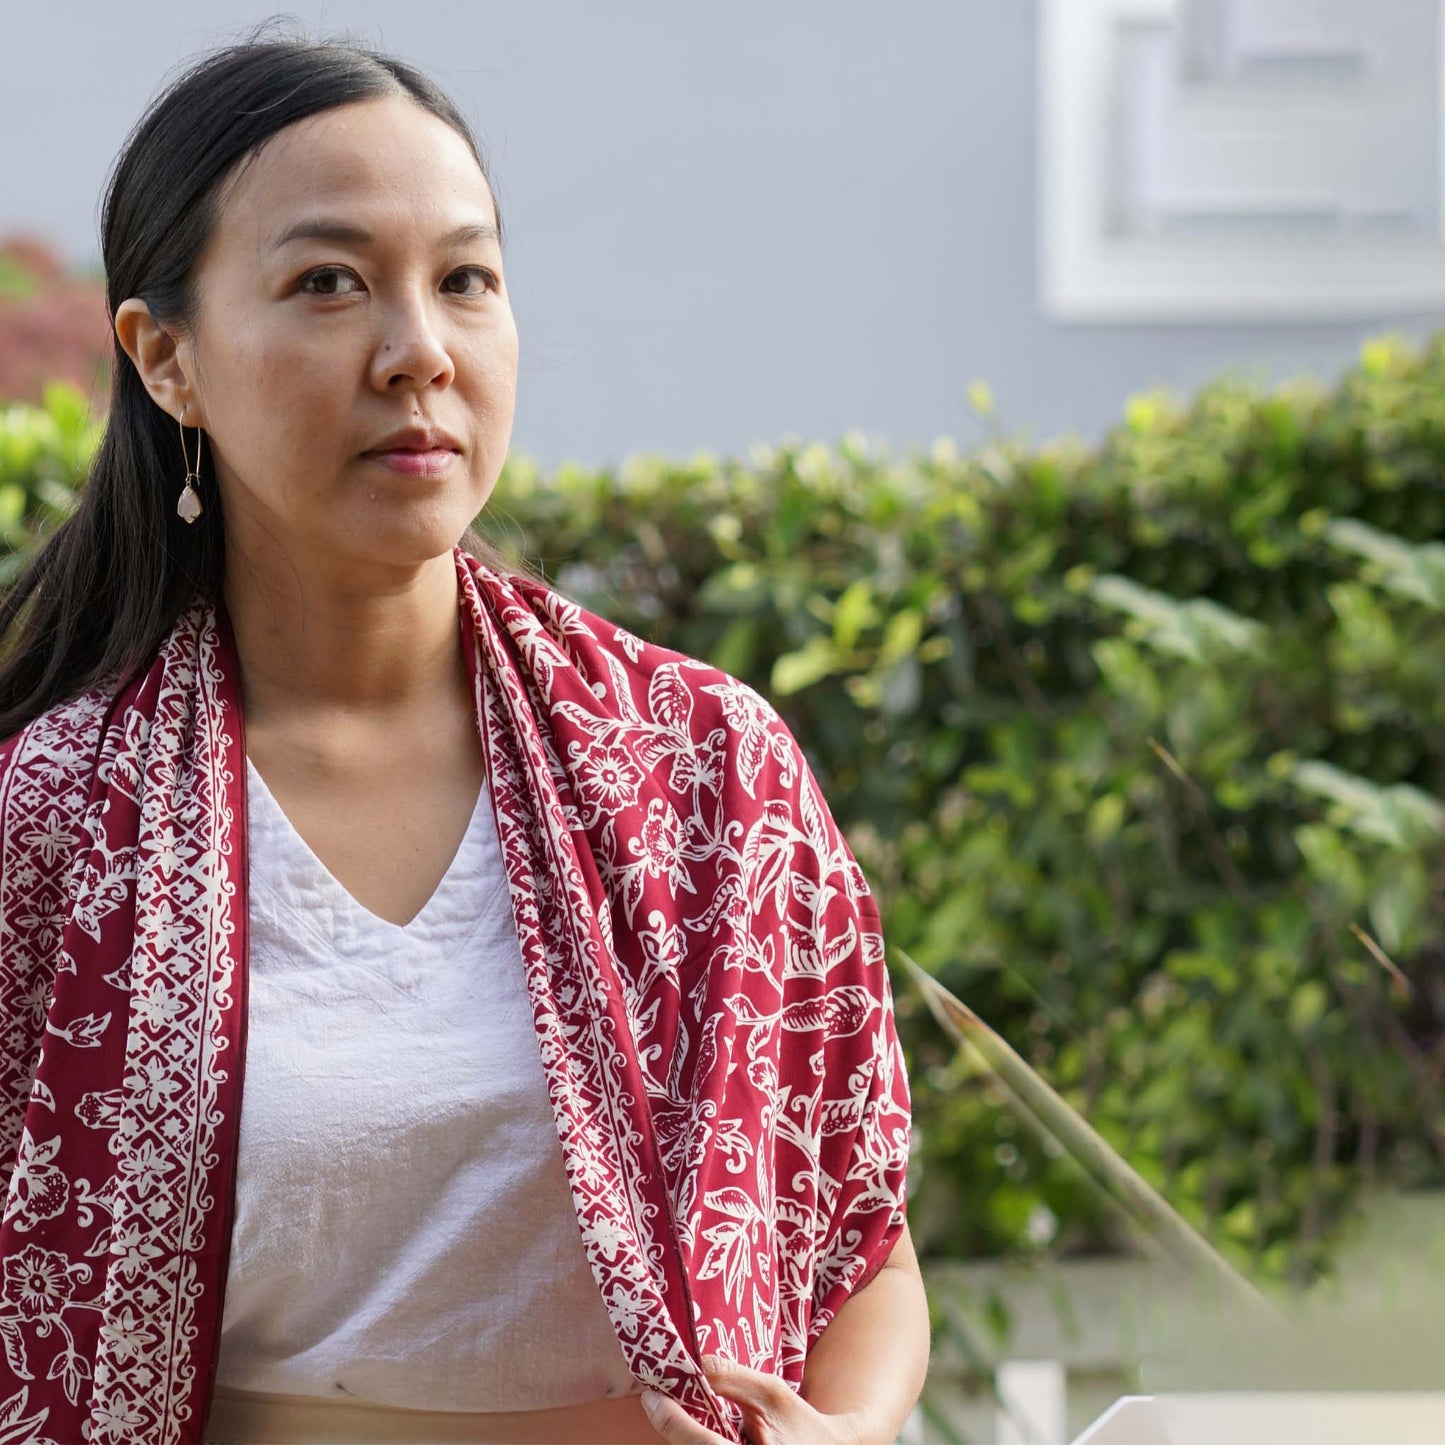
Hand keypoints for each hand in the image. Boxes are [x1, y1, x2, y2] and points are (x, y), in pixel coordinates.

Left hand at [641, 1355, 879, 1444]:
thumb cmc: (802, 1425)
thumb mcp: (772, 1394)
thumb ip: (734, 1379)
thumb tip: (697, 1365)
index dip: (671, 1421)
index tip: (651, 1397)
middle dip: (674, 1427)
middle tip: (658, 1399)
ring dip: (684, 1434)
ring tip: (676, 1408)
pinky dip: (695, 1439)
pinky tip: (695, 1426)